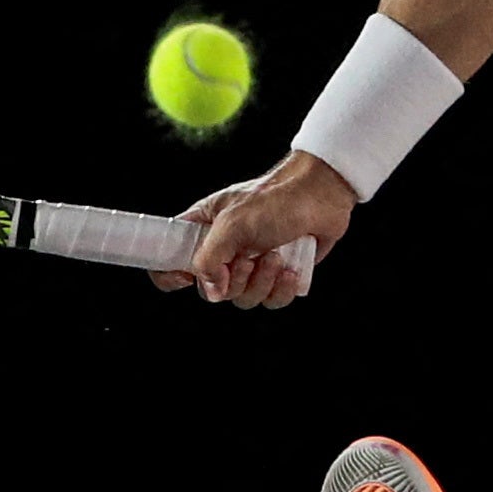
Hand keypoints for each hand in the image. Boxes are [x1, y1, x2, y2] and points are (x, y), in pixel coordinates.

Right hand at [150, 150, 359, 308]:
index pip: (169, 259)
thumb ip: (210, 259)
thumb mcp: (232, 223)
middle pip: (212, 291)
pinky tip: (291, 268)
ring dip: (261, 282)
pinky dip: (281, 289)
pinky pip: (271, 300)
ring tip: (276, 255)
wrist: (324, 192)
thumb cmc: (276, 197)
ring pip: (243, 299)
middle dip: (234, 281)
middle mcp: (224, 249)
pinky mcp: (278, 273)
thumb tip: (212, 294)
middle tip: (251, 257)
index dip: (170, 275)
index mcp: (203, 229)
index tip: (186, 278)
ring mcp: (252, 262)